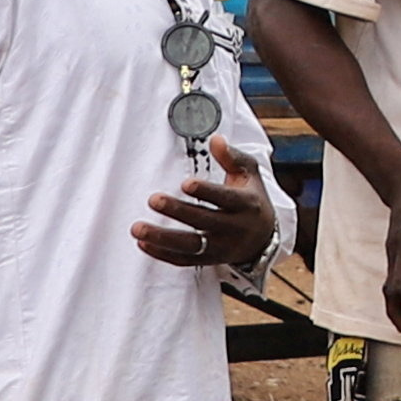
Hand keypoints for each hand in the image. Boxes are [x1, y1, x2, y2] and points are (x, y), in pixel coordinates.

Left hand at [134, 161, 276, 271]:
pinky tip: (143, 243)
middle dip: (177, 211)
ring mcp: (220, 247)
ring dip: (162, 238)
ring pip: (191, 246)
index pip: (225, 198)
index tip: (185, 184)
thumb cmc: (251, 199)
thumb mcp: (249, 175)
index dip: (206, 191)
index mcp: (245, 204)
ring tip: (137, 228)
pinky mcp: (208, 259)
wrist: (263, 238)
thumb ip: (232, 157)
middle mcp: (233, 228)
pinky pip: (184, 261)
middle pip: (203, 221)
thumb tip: (215, 140)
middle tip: (153, 199)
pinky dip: (163, 254)